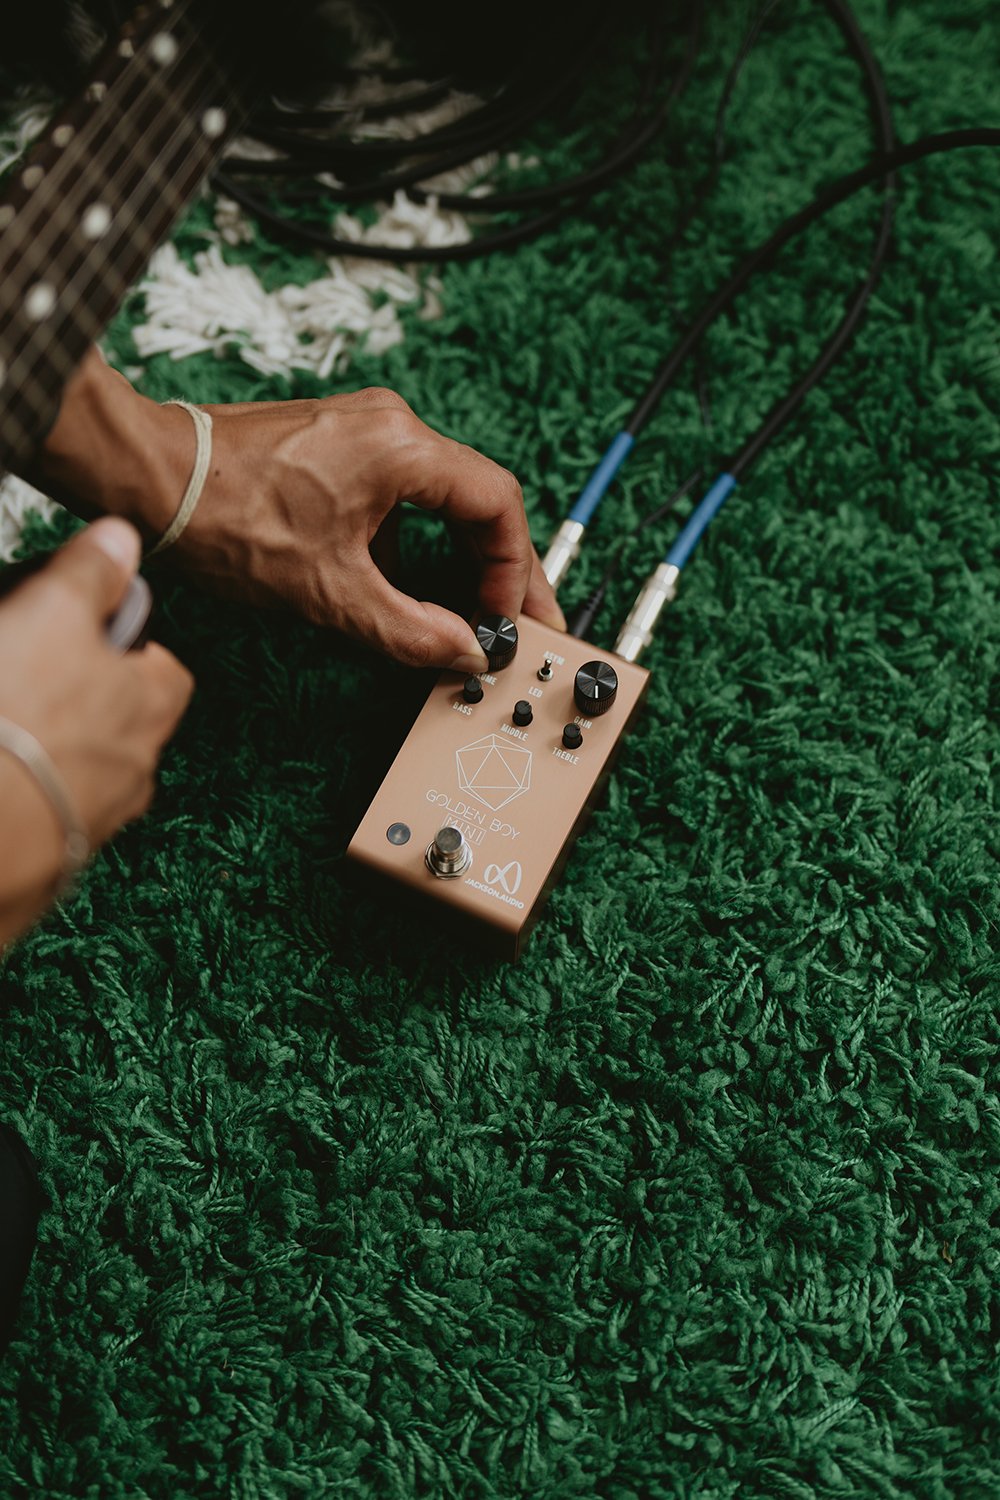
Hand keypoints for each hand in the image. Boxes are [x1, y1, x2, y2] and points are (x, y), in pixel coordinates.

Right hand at [0, 519, 192, 944]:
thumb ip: (90, 576)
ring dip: (47, 752)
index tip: (86, 631)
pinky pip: (41, 823)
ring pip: (78, 776)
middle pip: (121, 727)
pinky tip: (1, 775)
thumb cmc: (15, 718)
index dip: (131, 647)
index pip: (167, 671)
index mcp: (149, 712)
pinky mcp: (45, 868)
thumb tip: (123, 538)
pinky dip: (20, 798)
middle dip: (80, 702)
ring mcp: (87, 825)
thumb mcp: (50, 615)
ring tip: (6, 726)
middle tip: (25, 676)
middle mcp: (133, 776)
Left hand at [179, 387, 565, 669]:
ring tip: (468, 610)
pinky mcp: (337, 447)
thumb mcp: (331, 593)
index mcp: (402, 449)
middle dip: (496, 565)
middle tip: (515, 616)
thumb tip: (464, 652)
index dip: (512, 568)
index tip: (507, 615)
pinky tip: (405, 588)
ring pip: (439, 498)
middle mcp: (391, 427)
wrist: (152, 480)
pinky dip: (413, 542)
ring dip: (455, 555)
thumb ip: (411, 630)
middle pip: (476, 498)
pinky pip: (400, 494)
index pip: (497, 504)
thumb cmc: (231, 520)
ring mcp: (363, 431)